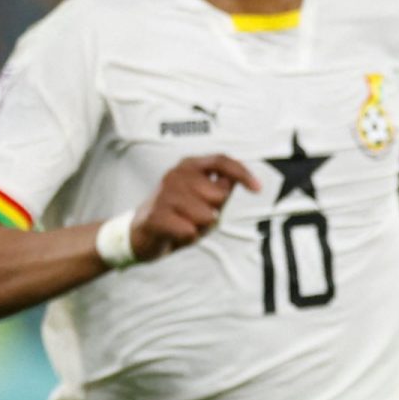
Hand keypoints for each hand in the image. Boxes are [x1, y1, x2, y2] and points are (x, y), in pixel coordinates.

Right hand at [130, 155, 259, 261]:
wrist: (141, 236)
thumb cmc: (179, 216)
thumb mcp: (204, 202)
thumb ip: (221, 190)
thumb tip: (233, 180)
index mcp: (190, 166)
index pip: (222, 161)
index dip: (243, 173)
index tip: (258, 189)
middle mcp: (176, 174)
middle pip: (219, 195)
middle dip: (214, 212)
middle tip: (197, 218)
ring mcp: (164, 193)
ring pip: (206, 215)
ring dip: (201, 227)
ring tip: (185, 225)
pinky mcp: (155, 215)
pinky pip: (189, 230)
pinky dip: (189, 237)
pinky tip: (176, 234)